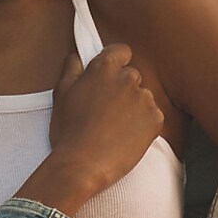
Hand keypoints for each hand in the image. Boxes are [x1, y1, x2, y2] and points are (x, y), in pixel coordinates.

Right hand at [49, 44, 167, 196]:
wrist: (82, 166)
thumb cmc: (68, 132)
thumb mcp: (61, 95)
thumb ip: (71, 69)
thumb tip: (77, 57)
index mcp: (103, 68)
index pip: (121, 51)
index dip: (117, 63)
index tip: (112, 78)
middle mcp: (127, 78)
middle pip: (132, 77)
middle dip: (122, 91)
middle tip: (107, 113)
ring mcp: (144, 98)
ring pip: (142, 99)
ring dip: (134, 110)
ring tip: (115, 130)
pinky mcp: (155, 119)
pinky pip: (153, 117)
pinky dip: (144, 126)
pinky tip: (126, 138)